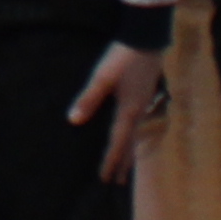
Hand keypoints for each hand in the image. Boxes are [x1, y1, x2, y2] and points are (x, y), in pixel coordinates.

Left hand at [67, 45, 162, 185]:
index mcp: (128, 111)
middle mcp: (138, 111)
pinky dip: (133, 135)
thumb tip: (74, 121)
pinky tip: (130, 131)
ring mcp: (143, 102)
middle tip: (118, 182)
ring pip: (135, 133)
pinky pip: (137, 123)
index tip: (105, 179)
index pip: (117, 143)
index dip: (110, 161)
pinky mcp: (144, 93)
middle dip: (123, 162)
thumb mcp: (101, 78)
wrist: (146, 37)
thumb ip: (88, 99)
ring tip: (126, 164)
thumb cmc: (122, 58)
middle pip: (130, 143)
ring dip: (129, 150)